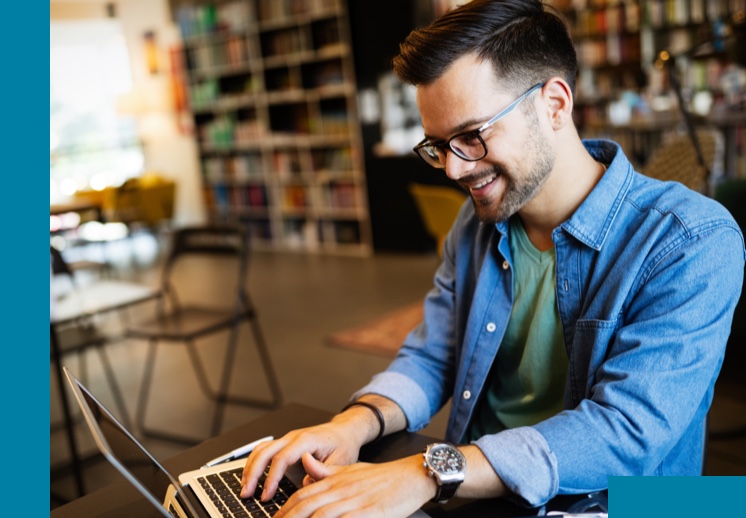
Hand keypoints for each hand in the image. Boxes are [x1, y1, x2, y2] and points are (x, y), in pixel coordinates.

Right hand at [240, 420, 365, 500]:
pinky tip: (250, 476)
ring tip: (245, 487)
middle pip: (265, 452)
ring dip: (250, 468)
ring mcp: (287, 439)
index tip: (266, 495)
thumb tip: (304, 484)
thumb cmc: (343, 444)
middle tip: (246, 493)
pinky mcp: (284, 443)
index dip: (272, 478)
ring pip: (261, 449)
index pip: (282, 458)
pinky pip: (264, 450)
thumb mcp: (340, 460)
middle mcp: (293, 437)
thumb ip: (322, 472)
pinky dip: (254, 462)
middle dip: (253, 473)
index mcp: (307, 440)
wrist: (344, 431)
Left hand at [275, 452, 433, 517]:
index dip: (285, 510)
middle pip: (305, 507)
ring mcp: (353, 501)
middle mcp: (340, 490)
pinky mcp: (367, 512)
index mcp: (335, 481)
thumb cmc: (384, 477)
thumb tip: (306, 463)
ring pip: (320, 515)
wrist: (412, 475)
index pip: (302, 495)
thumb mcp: (352, 470)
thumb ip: (327, 471)